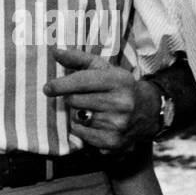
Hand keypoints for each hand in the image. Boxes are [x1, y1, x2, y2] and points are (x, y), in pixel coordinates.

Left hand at [42, 47, 158, 152]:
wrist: (147, 113)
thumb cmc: (118, 87)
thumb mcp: (104, 69)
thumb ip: (78, 59)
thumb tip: (55, 52)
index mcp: (119, 81)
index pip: (82, 81)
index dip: (61, 85)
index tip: (47, 88)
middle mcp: (121, 103)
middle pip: (75, 101)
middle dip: (72, 98)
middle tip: (82, 98)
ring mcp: (117, 125)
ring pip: (76, 119)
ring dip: (77, 114)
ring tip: (91, 110)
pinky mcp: (112, 142)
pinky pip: (81, 135)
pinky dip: (82, 129)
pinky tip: (94, 124)